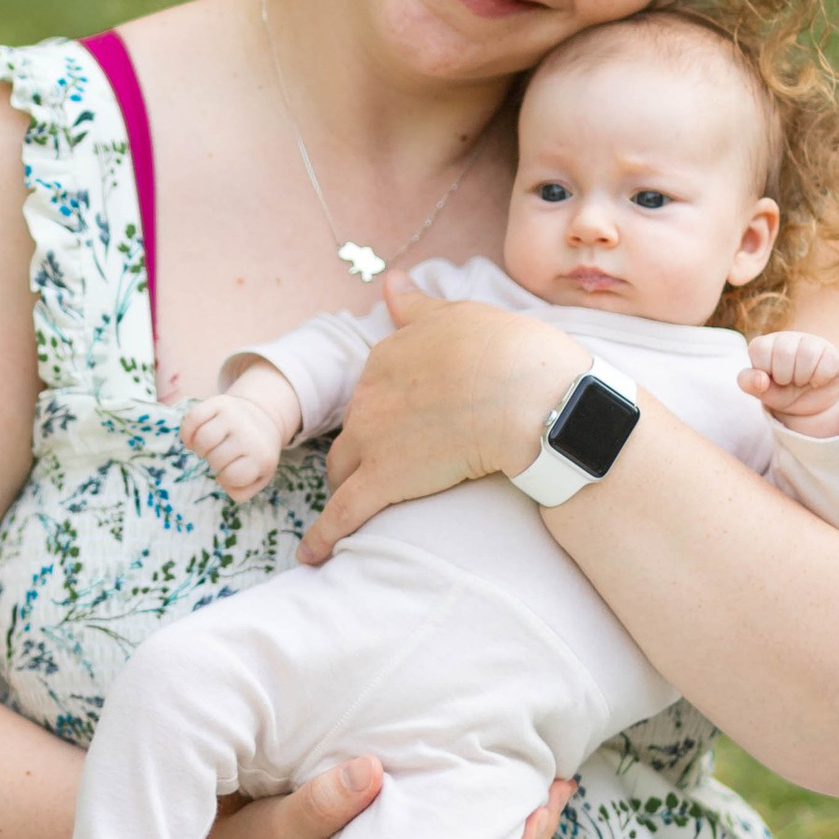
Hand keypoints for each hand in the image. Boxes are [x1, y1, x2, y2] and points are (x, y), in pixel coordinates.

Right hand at [182, 367, 301, 498]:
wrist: (263, 417)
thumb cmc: (256, 453)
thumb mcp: (259, 476)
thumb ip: (242, 491)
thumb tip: (220, 479)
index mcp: (262, 456)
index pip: (232, 476)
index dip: (226, 478)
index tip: (230, 471)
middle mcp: (248, 434)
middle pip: (215, 458)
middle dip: (213, 462)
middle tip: (220, 456)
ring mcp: (234, 416)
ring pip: (202, 439)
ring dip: (199, 449)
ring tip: (207, 448)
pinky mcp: (220, 402)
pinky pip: (193, 418)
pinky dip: (187, 432)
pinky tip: (192, 439)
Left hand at [300, 276, 581, 563]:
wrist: (528, 395)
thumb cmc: (507, 352)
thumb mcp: (458, 314)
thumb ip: (417, 306)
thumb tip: (391, 282)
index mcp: (386, 356)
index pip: (374, 390)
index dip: (386, 411)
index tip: (401, 425)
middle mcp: (369, 394)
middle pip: (354, 431)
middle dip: (364, 449)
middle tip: (390, 467)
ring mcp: (372, 438)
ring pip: (343, 470)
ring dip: (348, 486)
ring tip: (355, 508)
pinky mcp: (384, 480)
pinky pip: (343, 514)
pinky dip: (324, 536)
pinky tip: (311, 556)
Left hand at [739, 328, 838, 437]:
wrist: (808, 405)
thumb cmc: (780, 392)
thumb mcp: (761, 391)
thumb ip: (749, 383)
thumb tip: (761, 380)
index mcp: (764, 344)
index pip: (760, 351)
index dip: (766, 373)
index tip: (771, 379)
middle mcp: (787, 337)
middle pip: (784, 352)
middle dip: (785, 377)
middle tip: (788, 381)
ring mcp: (813, 342)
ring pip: (807, 354)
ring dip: (803, 377)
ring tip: (802, 380)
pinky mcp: (833, 353)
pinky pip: (828, 363)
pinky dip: (821, 378)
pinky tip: (817, 380)